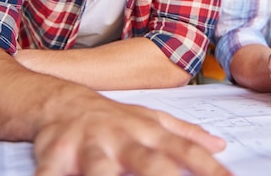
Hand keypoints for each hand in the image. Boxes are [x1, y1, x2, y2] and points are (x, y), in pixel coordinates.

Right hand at [34, 97, 229, 175]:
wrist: (63, 102)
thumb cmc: (115, 118)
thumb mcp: (152, 121)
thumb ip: (186, 134)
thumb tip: (219, 145)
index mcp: (148, 132)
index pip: (186, 151)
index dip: (209, 168)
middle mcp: (122, 139)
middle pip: (148, 161)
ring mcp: (90, 146)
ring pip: (100, 169)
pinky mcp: (56, 155)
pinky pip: (51, 175)